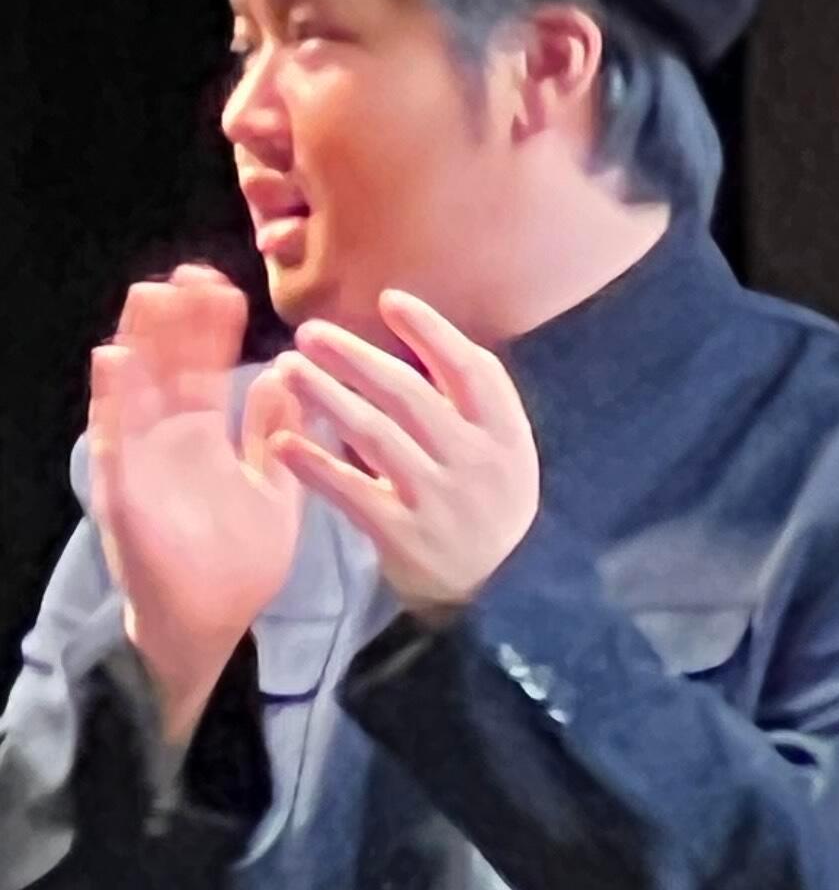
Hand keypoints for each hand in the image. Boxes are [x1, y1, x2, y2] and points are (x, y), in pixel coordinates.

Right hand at [85, 264, 303, 742]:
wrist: (210, 623)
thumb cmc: (239, 563)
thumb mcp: (273, 492)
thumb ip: (276, 437)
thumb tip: (286, 377)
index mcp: (204, 441)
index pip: (206, 372)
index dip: (211, 330)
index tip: (224, 285)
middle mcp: (169, 444)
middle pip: (168, 370)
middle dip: (175, 323)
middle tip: (188, 272)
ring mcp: (143, 464)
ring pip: (137, 392)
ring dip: (139, 344)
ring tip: (149, 295)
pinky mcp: (126, 493)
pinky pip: (116, 442)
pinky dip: (113, 403)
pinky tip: (114, 362)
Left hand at [273, 292, 539, 613]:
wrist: (500, 588)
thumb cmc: (489, 501)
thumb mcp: (504, 450)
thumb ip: (471, 401)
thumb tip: (418, 333)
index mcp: (505, 434)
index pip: (472, 370)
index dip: (431, 331)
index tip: (389, 300)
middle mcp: (476, 463)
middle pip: (409, 395)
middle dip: (355, 357)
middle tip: (310, 333)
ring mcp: (439, 501)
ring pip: (374, 436)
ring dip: (326, 397)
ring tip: (288, 370)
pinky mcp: (404, 537)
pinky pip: (351, 492)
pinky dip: (315, 465)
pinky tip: (282, 443)